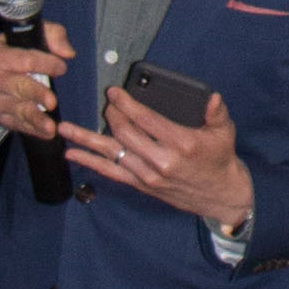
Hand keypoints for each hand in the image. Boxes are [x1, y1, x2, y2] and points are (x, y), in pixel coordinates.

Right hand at [0, 21, 74, 140]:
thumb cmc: (11, 52)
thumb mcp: (27, 35)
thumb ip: (52, 35)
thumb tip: (68, 53)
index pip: (22, 59)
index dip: (44, 64)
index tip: (61, 68)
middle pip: (16, 87)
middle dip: (36, 94)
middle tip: (52, 101)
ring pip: (16, 109)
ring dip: (35, 118)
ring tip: (50, 127)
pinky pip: (16, 124)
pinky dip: (32, 129)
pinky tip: (46, 133)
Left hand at [66, 76, 254, 235]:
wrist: (220, 196)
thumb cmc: (220, 159)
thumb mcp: (224, 132)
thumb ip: (216, 112)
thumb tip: (211, 97)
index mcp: (181, 144)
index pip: (146, 120)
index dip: (126, 104)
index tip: (114, 93)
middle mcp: (161, 161)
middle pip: (125, 134)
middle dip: (112, 116)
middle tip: (107, 103)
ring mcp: (148, 176)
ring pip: (112, 154)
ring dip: (86, 140)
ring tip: (64, 129)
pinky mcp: (142, 185)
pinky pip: (111, 172)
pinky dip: (90, 162)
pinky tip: (73, 153)